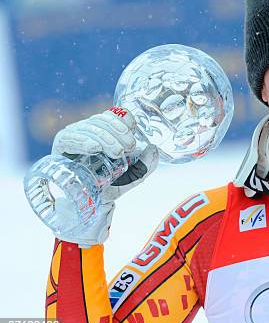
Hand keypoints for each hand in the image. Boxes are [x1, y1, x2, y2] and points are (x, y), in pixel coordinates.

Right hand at [51, 108, 158, 245]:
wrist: (87, 207)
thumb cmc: (109, 187)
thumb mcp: (132, 176)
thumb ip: (146, 165)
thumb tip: (153, 148)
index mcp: (106, 133)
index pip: (114, 115)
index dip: (124, 120)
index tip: (133, 131)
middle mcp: (90, 131)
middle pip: (103, 120)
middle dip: (118, 131)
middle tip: (128, 147)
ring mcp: (74, 137)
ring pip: (89, 127)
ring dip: (105, 137)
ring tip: (116, 152)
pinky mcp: (60, 147)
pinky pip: (69, 137)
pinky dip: (83, 141)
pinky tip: (94, 148)